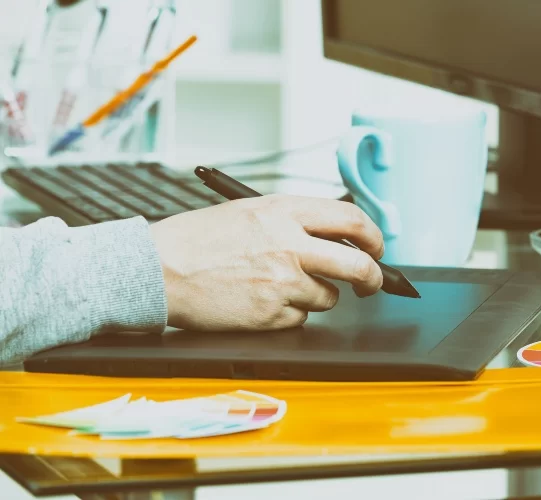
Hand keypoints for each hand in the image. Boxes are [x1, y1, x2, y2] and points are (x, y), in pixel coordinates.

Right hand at [149, 194, 383, 330]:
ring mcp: (282, 281)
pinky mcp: (271, 314)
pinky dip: (287, 313)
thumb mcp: (249, 210)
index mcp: (284, 211)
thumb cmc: (198, 239)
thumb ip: (294, 220)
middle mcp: (289, 244)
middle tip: (371, 283)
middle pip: (358, 265)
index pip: (352, 219)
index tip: (376, 247)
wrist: (157, 270)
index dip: (373, 236)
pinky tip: (259, 300)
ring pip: (328, 297)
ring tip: (277, 285)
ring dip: (315, 295)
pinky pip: (300, 318)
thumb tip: (337, 236)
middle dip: (373, 278)